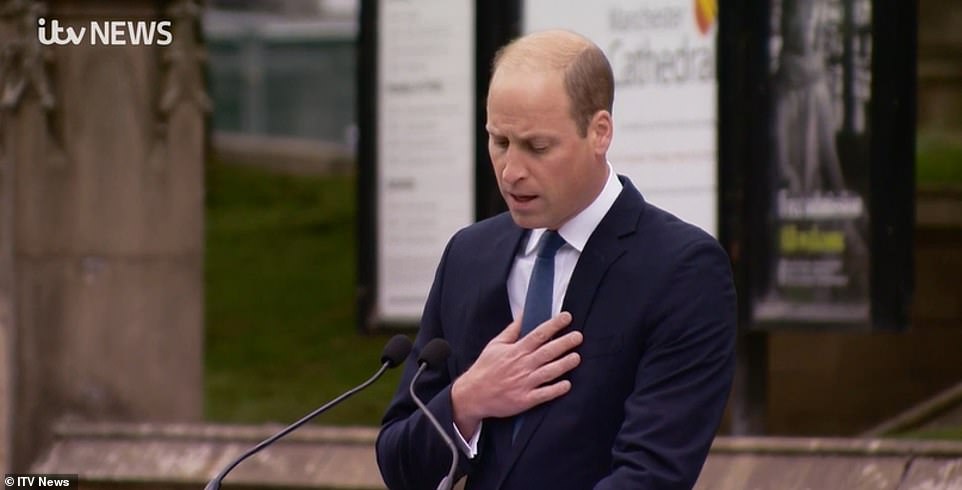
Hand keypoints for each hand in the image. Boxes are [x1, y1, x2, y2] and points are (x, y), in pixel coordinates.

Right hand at [451, 312, 581, 435]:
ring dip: (564, 364)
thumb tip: (523, 314)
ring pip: (549, 371)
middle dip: (564, 343)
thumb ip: (512, 330)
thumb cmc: (485, 368)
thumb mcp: (495, 345)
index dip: (554, 325)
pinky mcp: (525, 399)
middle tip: (578, 336)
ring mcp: (524, 383)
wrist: (473, 394)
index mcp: (516, 351)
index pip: (538, 334)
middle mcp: (522, 365)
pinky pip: (544, 394)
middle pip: (547, 351)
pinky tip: (567, 384)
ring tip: (577, 357)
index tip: (566, 317)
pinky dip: (556, 389)